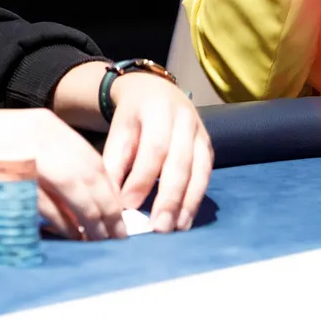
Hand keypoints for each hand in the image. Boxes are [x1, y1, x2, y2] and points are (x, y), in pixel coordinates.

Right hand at [0, 106, 127, 240]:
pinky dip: (56, 219)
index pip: (91, 160)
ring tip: (96, 240)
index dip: (108, 192)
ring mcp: (21, 147)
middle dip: (105, 209)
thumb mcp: (18, 144)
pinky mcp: (2, 166)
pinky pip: (39, 199)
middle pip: (87, 174)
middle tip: (115, 237)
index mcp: (46, 125)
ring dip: (87, 217)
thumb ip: (49, 164)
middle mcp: (38, 132)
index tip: (119, 218)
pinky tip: (66, 234)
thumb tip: (86, 202)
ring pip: (70, 186)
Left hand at [100, 73, 212, 232]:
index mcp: (157, 110)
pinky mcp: (209, 147)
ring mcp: (201, 133)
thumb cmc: (133, 117)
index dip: (141, 179)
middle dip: (169, 198)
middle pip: (179, 163)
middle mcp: (185, 120)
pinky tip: (185, 219)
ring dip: (187, 203)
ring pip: (198, 171)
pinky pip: (206, 175)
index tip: (127, 206)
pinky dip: (196, 199)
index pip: (153, 149)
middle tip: (158, 228)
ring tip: (175, 229)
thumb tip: (111, 198)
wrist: (156, 92)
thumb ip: (115, 160)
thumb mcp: (119, 130)